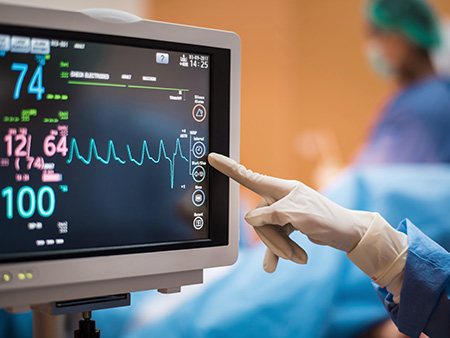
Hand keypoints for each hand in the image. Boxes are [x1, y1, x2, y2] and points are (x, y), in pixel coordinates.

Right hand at [208, 153, 375, 272]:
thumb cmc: (326, 218)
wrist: (346, 233)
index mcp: (282, 189)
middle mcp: (280, 198)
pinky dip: (277, 251)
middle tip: (291, 254)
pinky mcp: (287, 225)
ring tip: (298, 258)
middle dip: (273, 240)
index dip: (229, 169)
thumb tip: (250, 219)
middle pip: (259, 219)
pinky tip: (272, 266)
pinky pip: (274, 239)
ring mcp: (283, 213)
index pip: (249, 178)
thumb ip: (270, 215)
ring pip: (267, 231)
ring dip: (280, 248)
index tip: (212, 157)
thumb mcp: (297, 215)